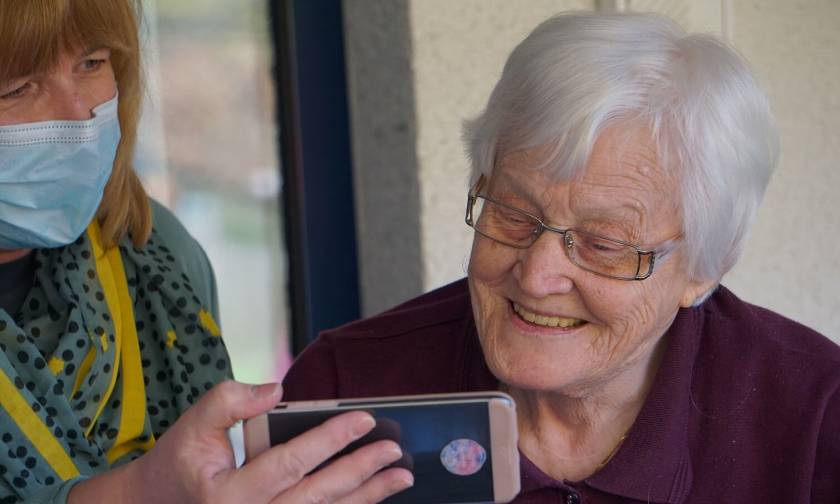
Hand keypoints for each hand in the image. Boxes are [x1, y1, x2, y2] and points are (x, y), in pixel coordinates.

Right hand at [70, 380, 412, 502]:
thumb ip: (229, 401)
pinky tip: (372, 497)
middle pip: (317, 497)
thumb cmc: (179, 464)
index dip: (330, 440)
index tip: (364, 419)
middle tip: (394, 449)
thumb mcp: (192, 424)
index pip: (290, 462)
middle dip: (361, 471)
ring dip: (367, 497)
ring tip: (400, 476)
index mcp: (228, 495)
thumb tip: (275, 389)